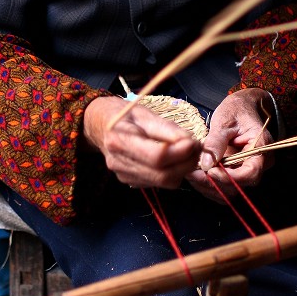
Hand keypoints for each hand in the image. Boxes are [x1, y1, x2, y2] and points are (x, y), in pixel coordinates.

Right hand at [83, 95, 202, 188]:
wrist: (99, 125)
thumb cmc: (123, 114)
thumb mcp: (144, 113)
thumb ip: (168, 129)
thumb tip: (191, 143)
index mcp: (120, 141)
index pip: (158, 156)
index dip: (181, 152)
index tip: (194, 141)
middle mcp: (119, 163)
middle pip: (163, 175)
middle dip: (187, 163)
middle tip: (198, 148)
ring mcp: (124, 175)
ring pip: (164, 182)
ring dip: (183, 169)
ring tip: (188, 152)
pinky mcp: (130, 181)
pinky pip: (158, 182)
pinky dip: (172, 172)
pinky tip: (173, 159)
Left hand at [185, 88, 275, 201]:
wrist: (241, 108)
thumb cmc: (236, 110)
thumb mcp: (225, 122)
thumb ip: (216, 142)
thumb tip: (207, 164)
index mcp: (261, 148)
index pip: (251, 173)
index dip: (229, 177)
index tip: (210, 171)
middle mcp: (259, 164)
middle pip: (239, 186)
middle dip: (214, 183)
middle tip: (192, 174)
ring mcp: (248, 171)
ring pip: (230, 191)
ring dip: (209, 187)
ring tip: (191, 174)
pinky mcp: (237, 174)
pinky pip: (225, 188)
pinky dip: (209, 186)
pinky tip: (196, 176)